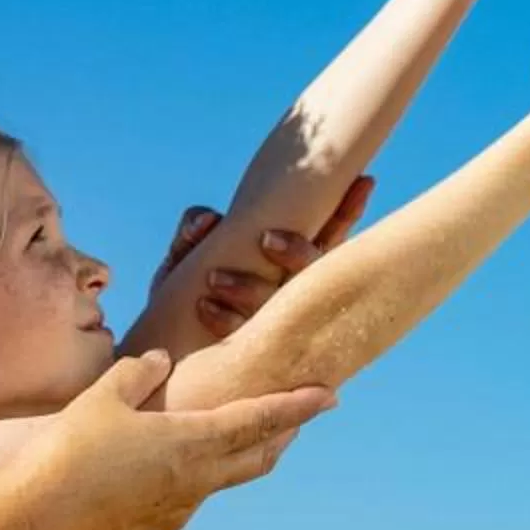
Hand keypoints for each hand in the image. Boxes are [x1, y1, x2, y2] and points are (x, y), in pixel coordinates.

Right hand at [11, 351, 334, 529]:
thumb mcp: (100, 399)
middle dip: (281, 434)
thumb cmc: (65, 455)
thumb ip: (138, 373)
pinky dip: (193, 478)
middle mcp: (195, 482)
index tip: (330, 395)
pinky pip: (185, 500)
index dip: (296, 406)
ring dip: (234, 458)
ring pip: (220, 481)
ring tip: (230, 436)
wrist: (30, 527)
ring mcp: (176, 514)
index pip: (258, 419)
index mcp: (191, 443)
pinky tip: (168, 469)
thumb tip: (162, 361)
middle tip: (297, 416)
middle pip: (256, 457)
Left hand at [153, 176, 374, 337]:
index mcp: (293, 263)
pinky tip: (203, 305)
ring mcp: (276, 323)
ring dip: (250, 289)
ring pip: (279, 307)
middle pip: (314, 272)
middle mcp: (294, 293)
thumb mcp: (190, 248)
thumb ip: (196, 226)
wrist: (166, 344)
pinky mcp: (249, 350)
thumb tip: (211, 221)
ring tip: (214, 277)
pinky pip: (246, 337)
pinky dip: (224, 319)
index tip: (363, 180)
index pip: (331, 235)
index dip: (349, 210)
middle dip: (297, 253)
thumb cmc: (189, 283)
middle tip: (266, 238)